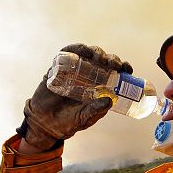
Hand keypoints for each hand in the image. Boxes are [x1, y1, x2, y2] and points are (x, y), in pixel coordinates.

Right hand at [17, 44, 132, 150]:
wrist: (45, 123)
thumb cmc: (69, 121)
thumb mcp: (85, 118)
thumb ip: (95, 111)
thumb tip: (109, 101)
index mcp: (99, 86)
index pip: (115, 73)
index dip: (123, 68)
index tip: (127, 69)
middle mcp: (89, 75)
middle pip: (104, 61)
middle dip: (112, 59)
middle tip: (114, 64)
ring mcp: (74, 70)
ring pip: (89, 54)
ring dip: (97, 52)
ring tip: (101, 58)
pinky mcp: (59, 67)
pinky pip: (68, 52)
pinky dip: (77, 49)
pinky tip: (84, 51)